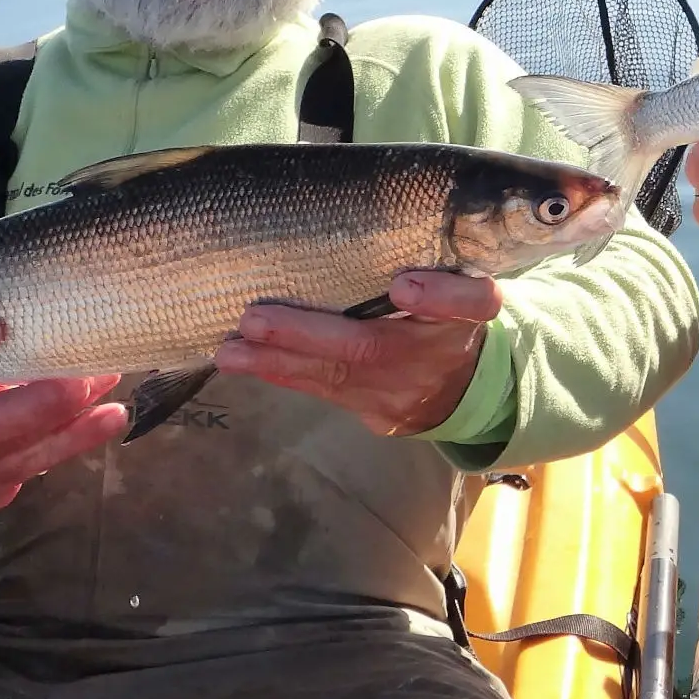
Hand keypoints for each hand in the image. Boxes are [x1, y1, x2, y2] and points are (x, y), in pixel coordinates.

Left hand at [214, 271, 498, 435]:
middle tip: (253, 322)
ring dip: (276, 361)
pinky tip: (245, 364)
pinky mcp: (373, 415)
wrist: (462, 393)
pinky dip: (283, 375)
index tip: (403, 286)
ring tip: (230, 351)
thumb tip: (403, 284)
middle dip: (306, 335)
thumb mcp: (468, 296)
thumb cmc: (451, 326)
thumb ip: (450, 284)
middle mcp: (432, 361)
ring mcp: (398, 395)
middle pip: (370, 347)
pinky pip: (324, 392)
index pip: (466, 306)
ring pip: (333, 376)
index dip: (435, 297)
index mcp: (462, 321)